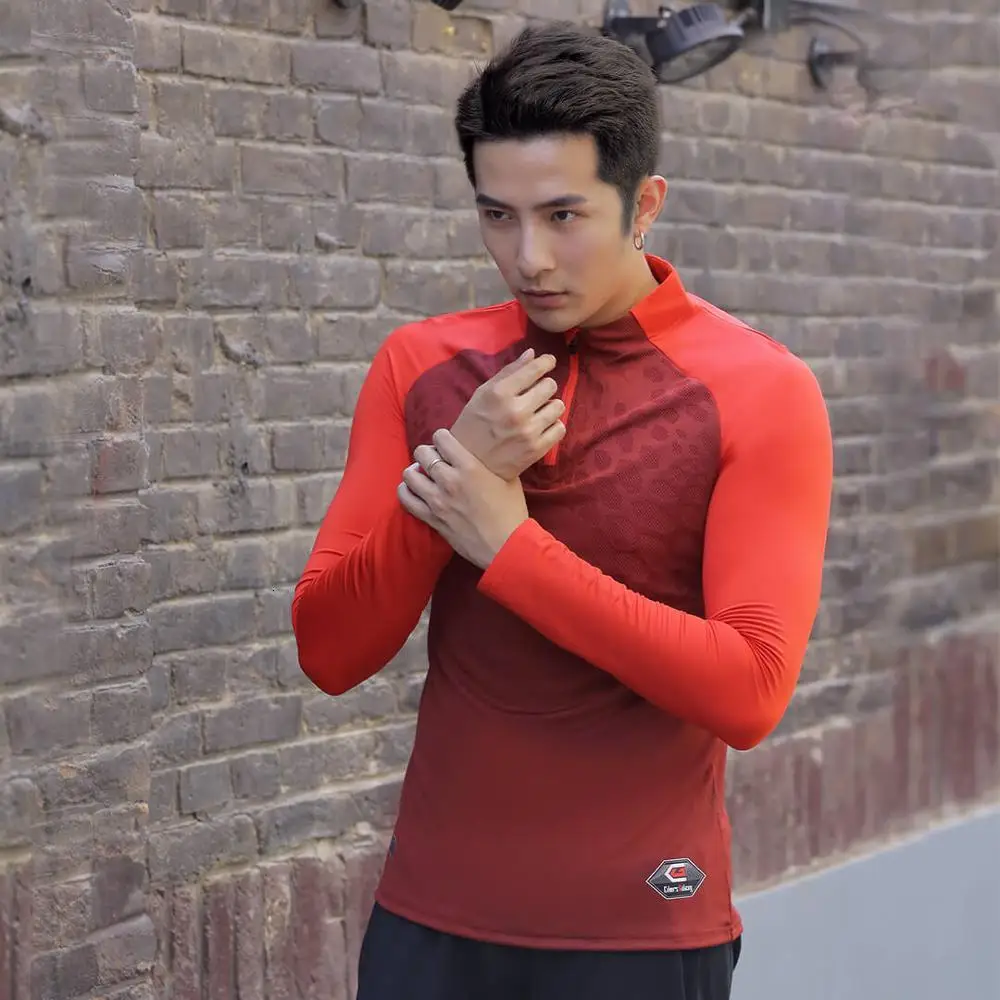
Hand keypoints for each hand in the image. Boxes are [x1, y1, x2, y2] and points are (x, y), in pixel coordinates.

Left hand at [398, 429, 528, 569]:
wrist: (505, 546)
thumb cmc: (511, 513)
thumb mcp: (508, 479)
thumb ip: (491, 465)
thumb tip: (485, 456)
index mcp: (469, 466)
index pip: (441, 438)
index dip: (442, 438)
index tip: (446, 443)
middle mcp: (449, 480)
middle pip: (422, 453)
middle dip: (428, 453)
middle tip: (435, 459)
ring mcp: (437, 500)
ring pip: (409, 474)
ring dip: (415, 471)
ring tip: (423, 474)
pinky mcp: (431, 518)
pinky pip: (406, 499)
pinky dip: (406, 491)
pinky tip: (414, 490)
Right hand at [451, 348, 566, 480]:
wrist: (470, 464)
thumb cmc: (473, 424)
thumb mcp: (482, 393)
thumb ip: (508, 372)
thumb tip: (532, 354)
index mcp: (500, 393)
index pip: (535, 369)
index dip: (546, 362)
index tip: (548, 362)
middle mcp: (516, 410)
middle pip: (550, 386)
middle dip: (544, 386)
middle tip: (535, 393)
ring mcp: (528, 431)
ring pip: (558, 406)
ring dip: (550, 406)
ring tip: (537, 412)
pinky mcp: (537, 449)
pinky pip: (560, 428)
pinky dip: (553, 425)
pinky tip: (540, 427)